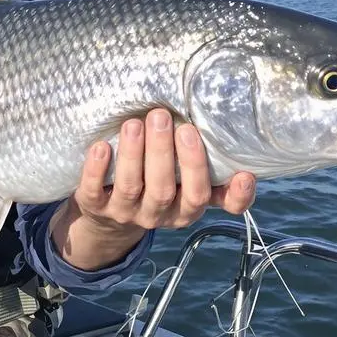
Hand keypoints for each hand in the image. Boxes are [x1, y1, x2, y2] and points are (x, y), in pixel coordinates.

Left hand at [50, 108, 256, 270]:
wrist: (108, 218)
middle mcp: (158, 214)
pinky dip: (96, 169)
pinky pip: (93, 191)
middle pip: (165, 189)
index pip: (206, 201)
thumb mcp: (183, 183)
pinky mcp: (95, 206)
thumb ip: (205, 164)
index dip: (231, 195)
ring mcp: (125, 212)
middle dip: (166, 153)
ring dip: (134, 154)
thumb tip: (227, 125)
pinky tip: (101, 146)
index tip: (244, 173)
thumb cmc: (156, 184)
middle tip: (163, 117)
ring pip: (132, 187)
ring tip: (135, 123)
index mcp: (185, 207)